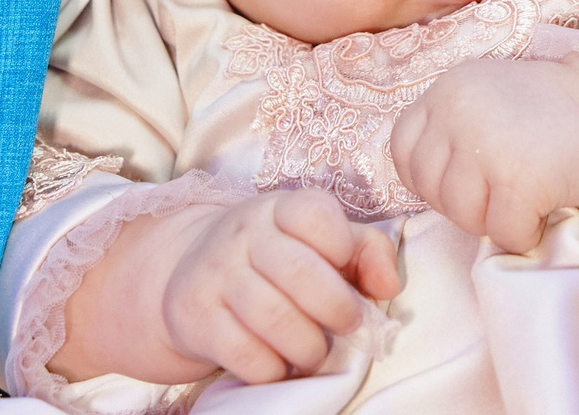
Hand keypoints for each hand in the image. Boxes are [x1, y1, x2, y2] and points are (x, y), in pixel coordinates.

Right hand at [55, 189, 399, 386]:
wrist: (188, 273)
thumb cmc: (276, 258)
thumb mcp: (320, 241)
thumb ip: (367, 251)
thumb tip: (389, 285)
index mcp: (281, 209)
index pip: (314, 213)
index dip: (342, 245)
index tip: (346, 266)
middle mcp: (244, 235)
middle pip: (300, 272)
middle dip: (337, 309)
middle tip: (348, 325)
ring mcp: (215, 274)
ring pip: (273, 318)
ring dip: (308, 347)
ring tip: (315, 352)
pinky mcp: (195, 318)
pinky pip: (246, 353)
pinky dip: (273, 369)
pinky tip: (279, 364)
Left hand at [389, 58, 578, 253]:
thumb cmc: (548, 115)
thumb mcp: (484, 98)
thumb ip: (449, 129)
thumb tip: (422, 186)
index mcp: (447, 91)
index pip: (403, 149)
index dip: (429, 175)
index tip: (462, 179)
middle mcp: (458, 112)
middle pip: (429, 187)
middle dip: (461, 202)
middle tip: (500, 190)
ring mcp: (486, 146)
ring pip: (461, 215)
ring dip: (491, 220)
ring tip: (521, 198)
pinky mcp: (518, 181)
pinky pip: (502, 232)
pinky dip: (523, 234)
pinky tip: (542, 211)